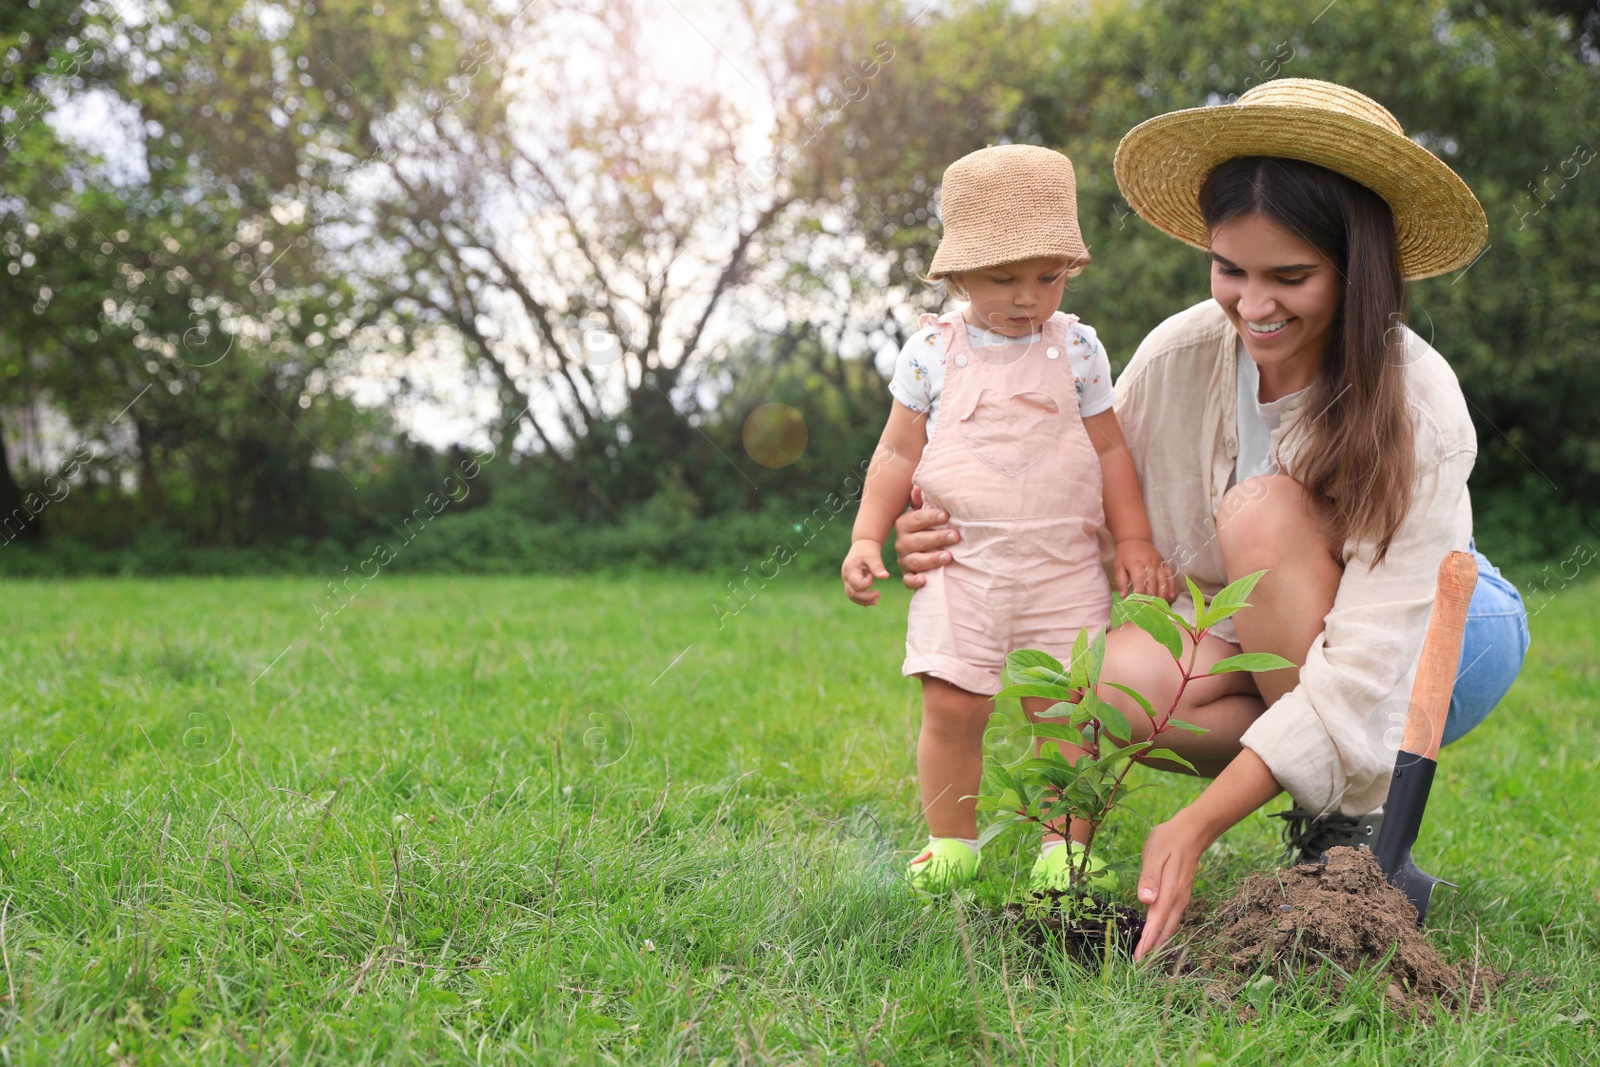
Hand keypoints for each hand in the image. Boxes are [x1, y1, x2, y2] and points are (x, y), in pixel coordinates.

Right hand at [841, 538, 890, 605]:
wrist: (863, 545)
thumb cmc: (868, 550)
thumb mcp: (874, 557)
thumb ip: (878, 567)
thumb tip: (885, 577)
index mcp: (850, 569)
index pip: (858, 584)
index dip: (868, 582)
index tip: (873, 574)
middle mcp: (846, 576)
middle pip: (852, 593)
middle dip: (866, 597)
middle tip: (879, 595)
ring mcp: (847, 580)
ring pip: (851, 595)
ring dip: (863, 600)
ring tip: (875, 602)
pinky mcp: (850, 582)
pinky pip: (853, 594)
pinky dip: (861, 599)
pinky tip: (871, 601)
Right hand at [892, 486, 959, 588]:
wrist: (921, 550)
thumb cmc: (926, 527)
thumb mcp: (923, 512)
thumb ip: (921, 501)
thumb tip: (918, 486)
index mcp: (904, 524)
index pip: (916, 519)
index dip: (930, 517)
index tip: (946, 516)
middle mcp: (902, 543)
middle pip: (918, 541)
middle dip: (938, 538)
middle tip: (955, 536)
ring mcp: (904, 560)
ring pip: (915, 561)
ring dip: (932, 559)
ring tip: (949, 556)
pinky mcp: (908, 575)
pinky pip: (908, 580)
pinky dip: (915, 581)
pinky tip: (925, 580)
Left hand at [1114, 538, 1176, 599]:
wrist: (1135, 539)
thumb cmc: (1125, 554)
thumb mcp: (1118, 566)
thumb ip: (1121, 581)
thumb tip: (1123, 596)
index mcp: (1136, 565)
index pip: (1140, 582)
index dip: (1140, 595)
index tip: (1138, 605)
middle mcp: (1149, 564)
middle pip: (1153, 584)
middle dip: (1151, 598)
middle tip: (1149, 609)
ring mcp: (1159, 564)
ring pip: (1163, 581)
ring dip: (1162, 594)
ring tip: (1160, 605)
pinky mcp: (1164, 563)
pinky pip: (1170, 575)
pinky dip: (1172, 586)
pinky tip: (1171, 595)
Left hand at [1132, 813, 1204, 960]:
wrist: (1191, 831)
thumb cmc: (1168, 840)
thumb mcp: (1154, 854)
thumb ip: (1149, 879)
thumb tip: (1145, 901)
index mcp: (1169, 892)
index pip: (1156, 923)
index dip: (1148, 942)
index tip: (1139, 959)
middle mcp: (1178, 899)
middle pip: (1165, 930)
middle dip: (1153, 949)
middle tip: (1141, 967)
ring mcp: (1182, 898)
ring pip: (1171, 926)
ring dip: (1159, 942)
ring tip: (1147, 957)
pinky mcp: (1181, 894)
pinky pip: (1173, 918)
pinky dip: (1164, 931)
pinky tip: (1157, 934)